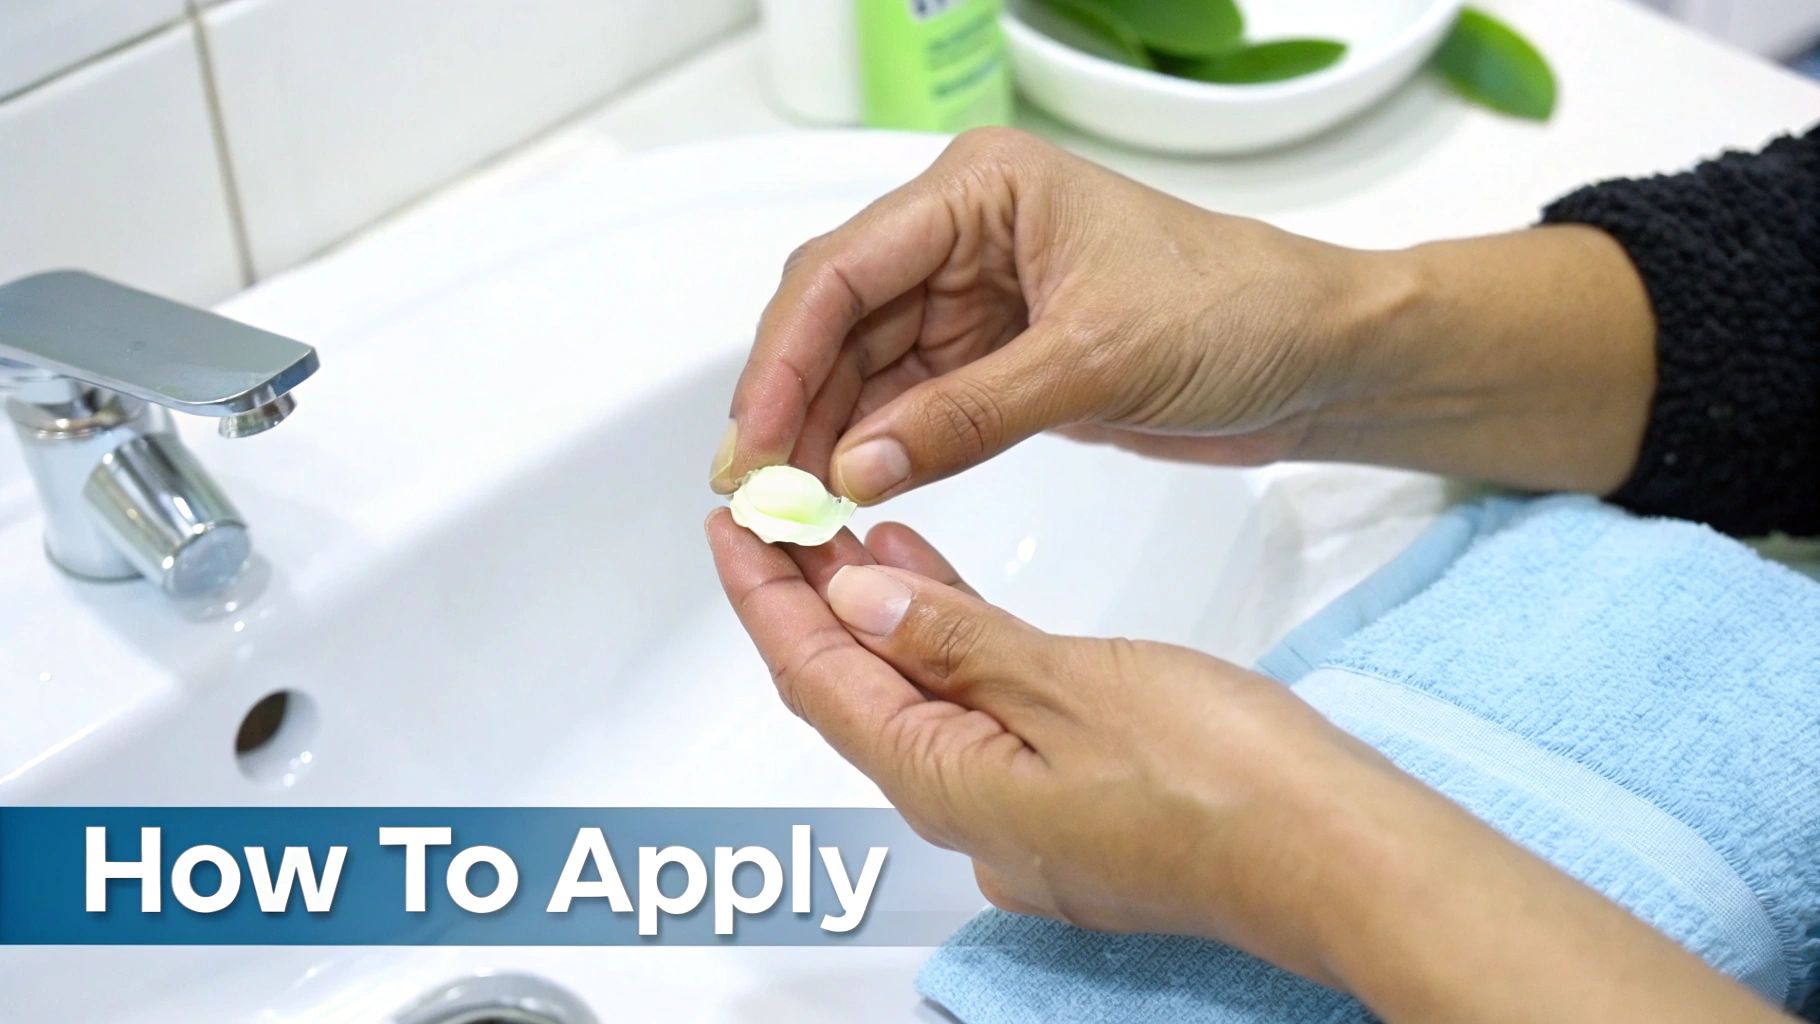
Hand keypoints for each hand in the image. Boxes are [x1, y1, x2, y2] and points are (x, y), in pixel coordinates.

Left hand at [703, 507, 1415, 982]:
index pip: (816, 681)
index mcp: (948, 786)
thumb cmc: (1224, 782)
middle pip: (856, 694)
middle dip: (812, 604)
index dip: (766, 599)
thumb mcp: (1069, 684)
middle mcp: (971, 816)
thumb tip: (854, 602)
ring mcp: (1022, 818)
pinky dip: (951, 650)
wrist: (1336, 855)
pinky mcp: (1072, 804)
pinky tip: (949, 600)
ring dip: (882, 621)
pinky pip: (978, 715)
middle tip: (783, 519)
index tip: (733, 529)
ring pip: (920, 701)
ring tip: (854, 536)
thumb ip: (955, 641)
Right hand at [711, 127, 1655, 501]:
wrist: (1317, 356)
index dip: (784, 355)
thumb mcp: (1096, 360)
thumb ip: (967, 413)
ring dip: (827, 432)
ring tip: (793, 504)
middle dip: (791, 400)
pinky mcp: (996, 357)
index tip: (754, 437)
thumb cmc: (1239, 309)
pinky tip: (850, 490)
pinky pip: (912, 403)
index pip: (845, 268)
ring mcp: (976, 298)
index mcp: (982, 190)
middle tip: (759, 489)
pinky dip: (879, 448)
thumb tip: (857, 463)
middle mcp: (964, 235)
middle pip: (837, 317)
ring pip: (865, 366)